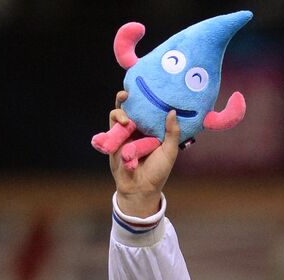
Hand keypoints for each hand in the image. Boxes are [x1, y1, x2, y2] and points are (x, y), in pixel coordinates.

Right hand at [108, 90, 179, 216]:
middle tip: (128, 93)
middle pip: (130, 106)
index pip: (148, 108)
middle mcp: (138, 128)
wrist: (140, 188)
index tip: (149, 86)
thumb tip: (172, 111)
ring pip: (119, 114)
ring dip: (121, 112)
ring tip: (128, 120)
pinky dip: (115, 122)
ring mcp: (124, 133)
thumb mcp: (169, 151)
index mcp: (151, 128)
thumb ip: (172, 133)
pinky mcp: (113, 140)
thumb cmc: (158, 171)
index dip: (147, 97)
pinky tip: (121, 123)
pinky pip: (111, 126)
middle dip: (128, 96)